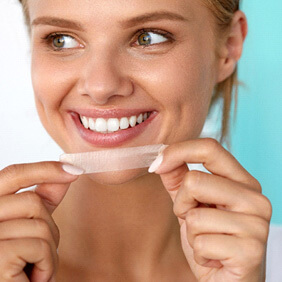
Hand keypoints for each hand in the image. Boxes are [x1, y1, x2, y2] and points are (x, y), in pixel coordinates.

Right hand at [0, 162, 80, 281]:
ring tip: (35, 268)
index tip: (74, 169)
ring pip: (39, 224)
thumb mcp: (32, 227)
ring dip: (49, 251)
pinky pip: (38, 247)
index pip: (13, 174)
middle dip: (48, 226)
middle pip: (31, 201)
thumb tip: (68, 171)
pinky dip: (46, 265)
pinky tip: (32, 279)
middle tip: (40, 251)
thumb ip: (44, 199)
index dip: (44, 169)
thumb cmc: (20, 265)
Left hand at [151, 139, 271, 281]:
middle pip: (194, 181)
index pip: (210, 148)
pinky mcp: (251, 251)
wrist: (227, 281)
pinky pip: (202, 243)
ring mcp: (256, 224)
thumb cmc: (211, 239)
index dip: (178, 151)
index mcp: (242, 181)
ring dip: (191, 232)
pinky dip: (199, 253)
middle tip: (194, 219)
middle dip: (182, 205)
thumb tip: (161, 157)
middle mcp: (255, 198)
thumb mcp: (191, 204)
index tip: (157, 164)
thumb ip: (178, 179)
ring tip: (208, 239)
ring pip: (195, 215)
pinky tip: (214, 258)